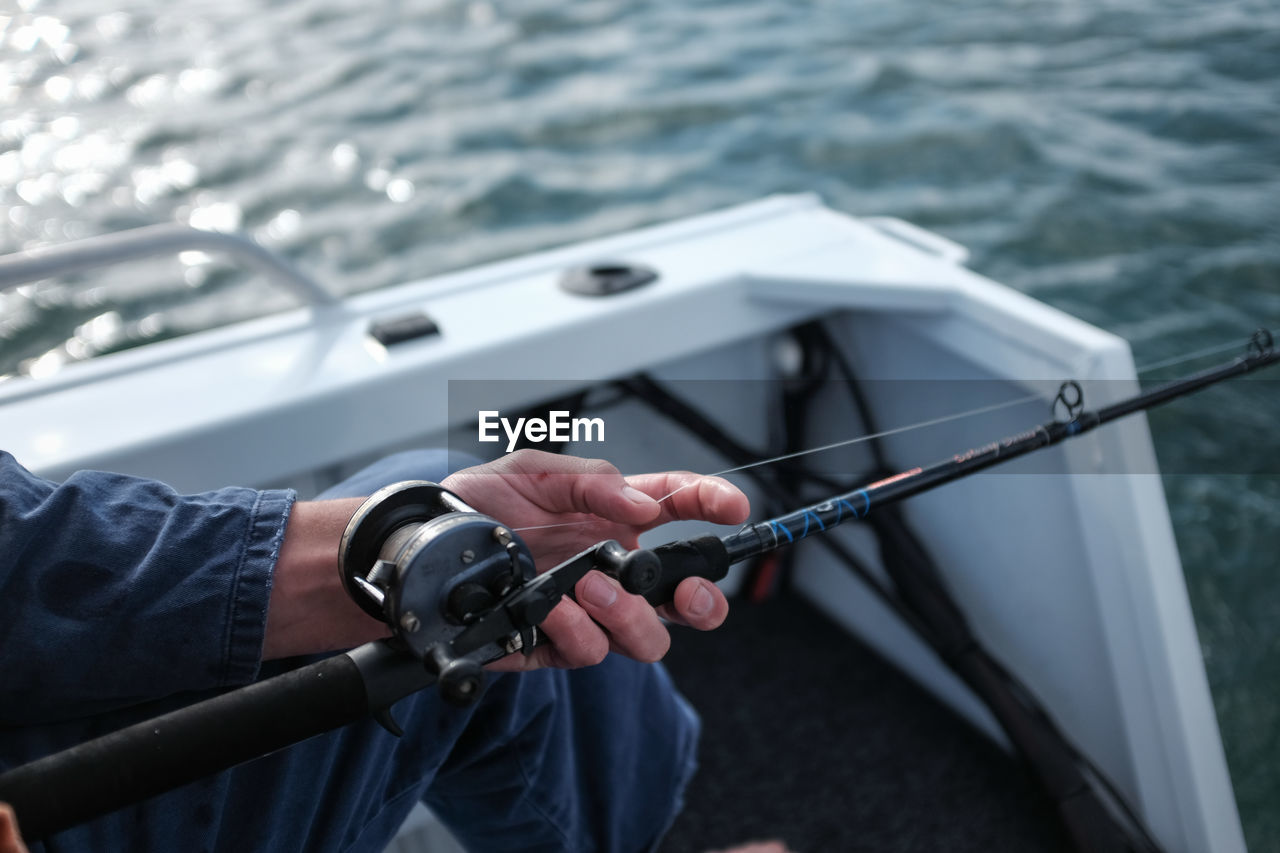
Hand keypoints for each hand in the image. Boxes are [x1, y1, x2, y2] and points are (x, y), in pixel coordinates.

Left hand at [442, 449, 749, 671]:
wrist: (421, 547)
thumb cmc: (476, 506)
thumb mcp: (533, 471)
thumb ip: (593, 482)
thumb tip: (641, 507)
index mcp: (612, 518)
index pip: (678, 511)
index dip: (713, 505)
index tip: (734, 507)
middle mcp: (610, 570)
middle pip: (683, 599)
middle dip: (703, 600)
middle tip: (690, 590)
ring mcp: (587, 612)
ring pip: (647, 637)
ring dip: (631, 614)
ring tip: (592, 586)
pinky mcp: (554, 644)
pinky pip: (589, 651)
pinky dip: (578, 630)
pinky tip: (555, 608)